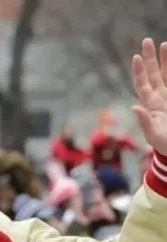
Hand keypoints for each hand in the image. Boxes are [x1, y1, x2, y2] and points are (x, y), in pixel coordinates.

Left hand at [132, 38, 166, 155]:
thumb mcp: (153, 135)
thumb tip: (134, 107)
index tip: (137, 57)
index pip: (142, 84)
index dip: (139, 71)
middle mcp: (159, 97)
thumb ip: (144, 122)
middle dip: (150, 58)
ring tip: (164, 44)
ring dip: (165, 59)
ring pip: (166, 73)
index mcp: (150, 105)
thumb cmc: (163, 144)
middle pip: (153, 74)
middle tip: (146, 41)